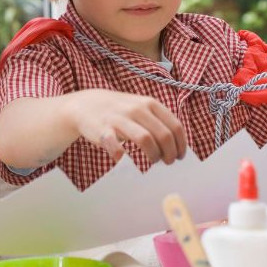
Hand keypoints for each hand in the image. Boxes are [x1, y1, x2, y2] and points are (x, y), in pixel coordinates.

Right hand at [72, 90, 187, 164]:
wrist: (86, 105)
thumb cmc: (120, 111)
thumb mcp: (141, 108)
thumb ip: (157, 122)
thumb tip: (177, 145)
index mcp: (150, 104)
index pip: (175, 126)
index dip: (181, 144)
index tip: (180, 156)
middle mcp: (137, 109)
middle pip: (163, 135)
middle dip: (170, 153)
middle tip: (168, 162)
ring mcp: (120, 119)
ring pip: (145, 139)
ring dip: (154, 155)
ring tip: (153, 161)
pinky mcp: (103, 130)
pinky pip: (117, 147)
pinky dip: (124, 157)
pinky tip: (126, 160)